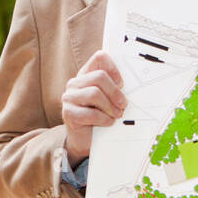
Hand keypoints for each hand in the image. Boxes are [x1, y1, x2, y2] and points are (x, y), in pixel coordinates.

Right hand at [61, 50, 126, 165]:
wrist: (84, 140)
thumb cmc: (98, 117)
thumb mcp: (108, 100)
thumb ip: (114, 88)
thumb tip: (129, 85)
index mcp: (86, 75)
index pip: (99, 58)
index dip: (114, 68)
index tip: (121, 83)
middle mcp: (75, 83)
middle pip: (99, 76)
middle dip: (115, 92)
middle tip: (123, 104)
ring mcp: (69, 98)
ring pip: (94, 93)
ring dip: (110, 107)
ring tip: (116, 115)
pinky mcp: (68, 113)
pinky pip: (91, 113)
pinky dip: (104, 119)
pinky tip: (107, 122)